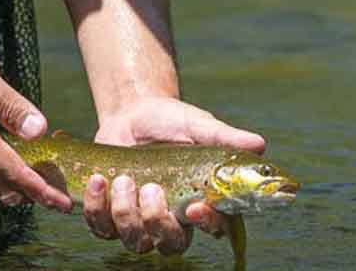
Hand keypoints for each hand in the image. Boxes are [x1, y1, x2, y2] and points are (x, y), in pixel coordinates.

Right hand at [0, 28, 73, 210]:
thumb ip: (8, 103)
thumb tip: (39, 131)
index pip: (12, 172)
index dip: (40, 190)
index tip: (62, 201)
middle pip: (0, 185)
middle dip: (30, 193)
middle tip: (55, 190)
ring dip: (11, 185)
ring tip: (35, 179)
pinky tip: (0, 162)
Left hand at [82, 95, 265, 254]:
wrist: (133, 112)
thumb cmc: (172, 121)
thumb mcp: (197, 125)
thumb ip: (224, 137)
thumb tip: (259, 144)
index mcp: (200, 202)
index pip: (212, 229)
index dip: (206, 224)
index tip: (197, 207)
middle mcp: (172, 219)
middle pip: (169, 244)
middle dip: (158, 219)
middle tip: (152, 187)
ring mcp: (139, 219)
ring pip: (134, 241)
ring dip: (126, 213)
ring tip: (123, 178)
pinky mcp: (108, 211)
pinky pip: (100, 227)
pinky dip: (96, 207)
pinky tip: (99, 180)